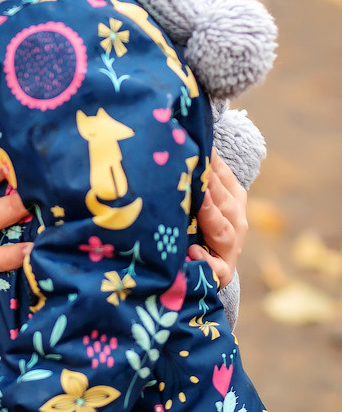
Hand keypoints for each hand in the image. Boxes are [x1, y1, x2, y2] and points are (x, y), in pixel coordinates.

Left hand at [188, 150, 248, 287]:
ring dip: (212, 215)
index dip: (212, 163)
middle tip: (197, 170)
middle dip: (210, 185)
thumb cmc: (195, 221)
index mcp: (232, 196)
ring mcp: (232, 245)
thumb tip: (175, 140)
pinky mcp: (223, 271)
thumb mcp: (196, 196)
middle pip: (222, 199)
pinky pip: (217, 267)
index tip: (200, 147)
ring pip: (224, 230)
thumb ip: (192, 174)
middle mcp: (236, 218)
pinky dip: (207, 260)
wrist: (205, 264)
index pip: (222, 176)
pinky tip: (193, 251)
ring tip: (200, 202)